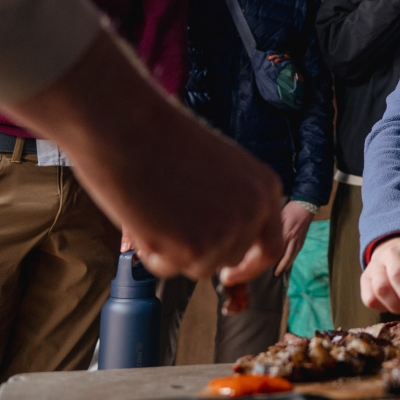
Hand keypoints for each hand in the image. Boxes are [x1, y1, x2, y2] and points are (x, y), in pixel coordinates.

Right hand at [3, 30, 285, 282]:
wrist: (127, 125)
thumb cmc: (160, 138)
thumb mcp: (216, 169)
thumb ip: (228, 203)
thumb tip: (222, 245)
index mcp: (265, 187)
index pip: (272, 246)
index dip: (251, 265)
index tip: (230, 274)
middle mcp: (255, 211)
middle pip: (231, 257)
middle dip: (201, 250)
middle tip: (170, 223)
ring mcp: (228, 232)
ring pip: (199, 267)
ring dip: (173, 249)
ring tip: (155, 208)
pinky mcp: (196, 248)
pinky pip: (167, 268)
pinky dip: (150, 250)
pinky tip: (142, 215)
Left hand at [273, 202, 313, 276]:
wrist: (306, 206)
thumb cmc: (291, 210)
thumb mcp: (280, 217)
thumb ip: (274, 228)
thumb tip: (266, 237)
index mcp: (286, 233)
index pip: (279, 249)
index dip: (273, 258)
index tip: (266, 265)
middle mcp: (293, 239)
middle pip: (287, 256)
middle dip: (282, 265)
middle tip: (276, 273)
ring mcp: (299, 240)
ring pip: (293, 255)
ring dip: (287, 264)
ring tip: (282, 270)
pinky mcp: (302, 239)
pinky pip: (297, 251)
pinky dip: (293, 258)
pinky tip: (290, 261)